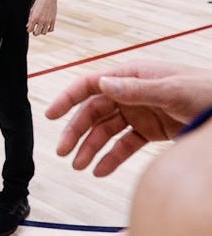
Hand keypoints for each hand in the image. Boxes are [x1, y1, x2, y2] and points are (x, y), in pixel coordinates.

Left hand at [27, 0, 56, 34]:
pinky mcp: (53, 20)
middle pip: (37, 33)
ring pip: (44, 32)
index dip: (29, 30)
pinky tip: (46, 27)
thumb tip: (28, 26)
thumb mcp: (32, 10)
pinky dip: (48, 30)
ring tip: (40, 28)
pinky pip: (51, 29)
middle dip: (34, 33)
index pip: (30, 29)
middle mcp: (41, 20)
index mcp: (34, 18)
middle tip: (34, 31)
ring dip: (41, 32)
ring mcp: (48, 21)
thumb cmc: (39, 2)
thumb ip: (30, 19)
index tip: (29, 29)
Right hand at [44, 61, 211, 175]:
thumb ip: (137, 88)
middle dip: (76, 131)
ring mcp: (139, 112)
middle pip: (94, 112)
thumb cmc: (205, 91)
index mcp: (130, 75)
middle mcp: (130, 93)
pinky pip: (125, 145)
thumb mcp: (172, 89)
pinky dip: (112, 157)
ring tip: (79, 166)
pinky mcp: (150, 130)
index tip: (50, 114)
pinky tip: (100, 170)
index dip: (68, 99)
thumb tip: (102, 83)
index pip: (91, 85)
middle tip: (63, 151)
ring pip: (106, 130)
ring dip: (91, 148)